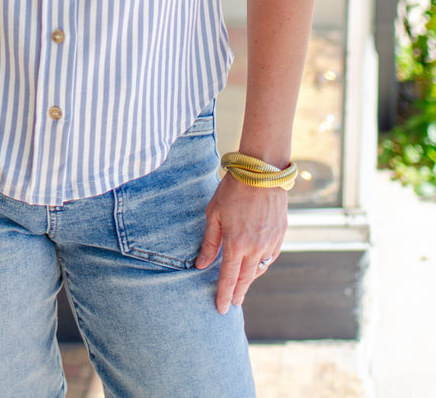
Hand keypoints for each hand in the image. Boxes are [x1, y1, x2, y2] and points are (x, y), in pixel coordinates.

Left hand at [195, 172, 287, 313]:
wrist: (262, 172)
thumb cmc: (233, 190)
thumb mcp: (214, 214)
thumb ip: (209, 242)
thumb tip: (201, 265)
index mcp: (236, 244)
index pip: (229, 278)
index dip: (224, 294)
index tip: (221, 308)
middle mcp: (256, 248)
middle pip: (246, 279)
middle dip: (239, 293)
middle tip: (233, 304)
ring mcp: (270, 242)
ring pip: (260, 269)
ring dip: (251, 279)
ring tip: (243, 285)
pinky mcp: (280, 234)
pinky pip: (271, 256)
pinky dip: (263, 264)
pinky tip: (257, 265)